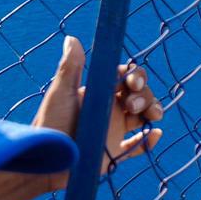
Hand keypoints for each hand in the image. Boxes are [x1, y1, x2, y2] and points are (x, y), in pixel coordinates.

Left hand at [0, 40, 165, 199]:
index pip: (125, 78)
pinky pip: (138, 146)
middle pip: (139, 95)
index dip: (134, 77)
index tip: (132, 83)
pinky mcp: (115, 153)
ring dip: (153, 111)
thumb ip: (70, 68)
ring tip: (152, 117)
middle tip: (135, 105)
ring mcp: (114, 131)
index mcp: (99, 94)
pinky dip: (150, 141)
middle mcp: (109, 110)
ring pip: (143, 117)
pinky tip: (156, 135)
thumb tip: (72, 38)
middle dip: (146, 95)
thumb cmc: (50, 124)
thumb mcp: (60, 94)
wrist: (45, 161)